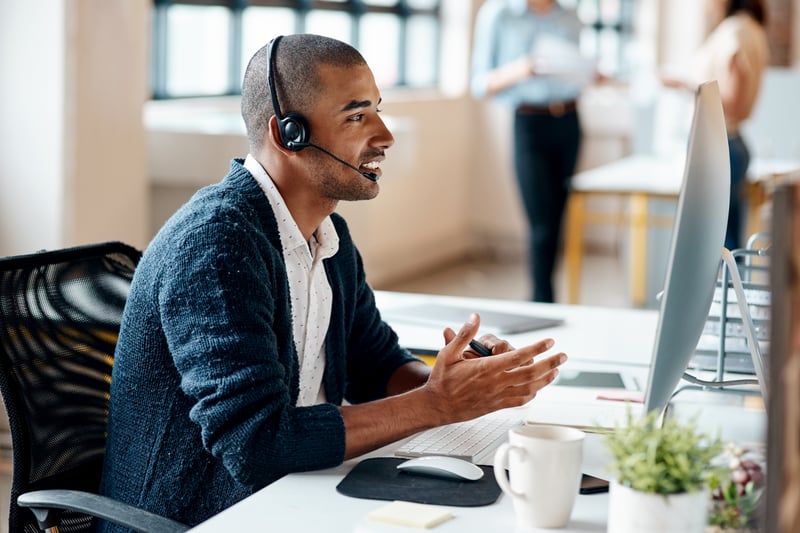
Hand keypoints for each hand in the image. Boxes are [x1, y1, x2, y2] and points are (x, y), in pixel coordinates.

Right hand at [422, 313, 566, 424]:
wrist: (437, 406)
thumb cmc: (442, 381)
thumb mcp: (448, 353)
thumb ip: (464, 334)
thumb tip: (475, 317)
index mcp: (487, 368)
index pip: (518, 356)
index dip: (537, 348)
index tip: (549, 341)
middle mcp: (496, 383)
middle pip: (531, 372)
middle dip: (550, 363)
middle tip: (562, 356)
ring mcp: (498, 395)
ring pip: (529, 388)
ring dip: (545, 379)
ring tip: (556, 371)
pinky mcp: (497, 405)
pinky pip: (520, 401)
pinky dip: (533, 394)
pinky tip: (538, 388)